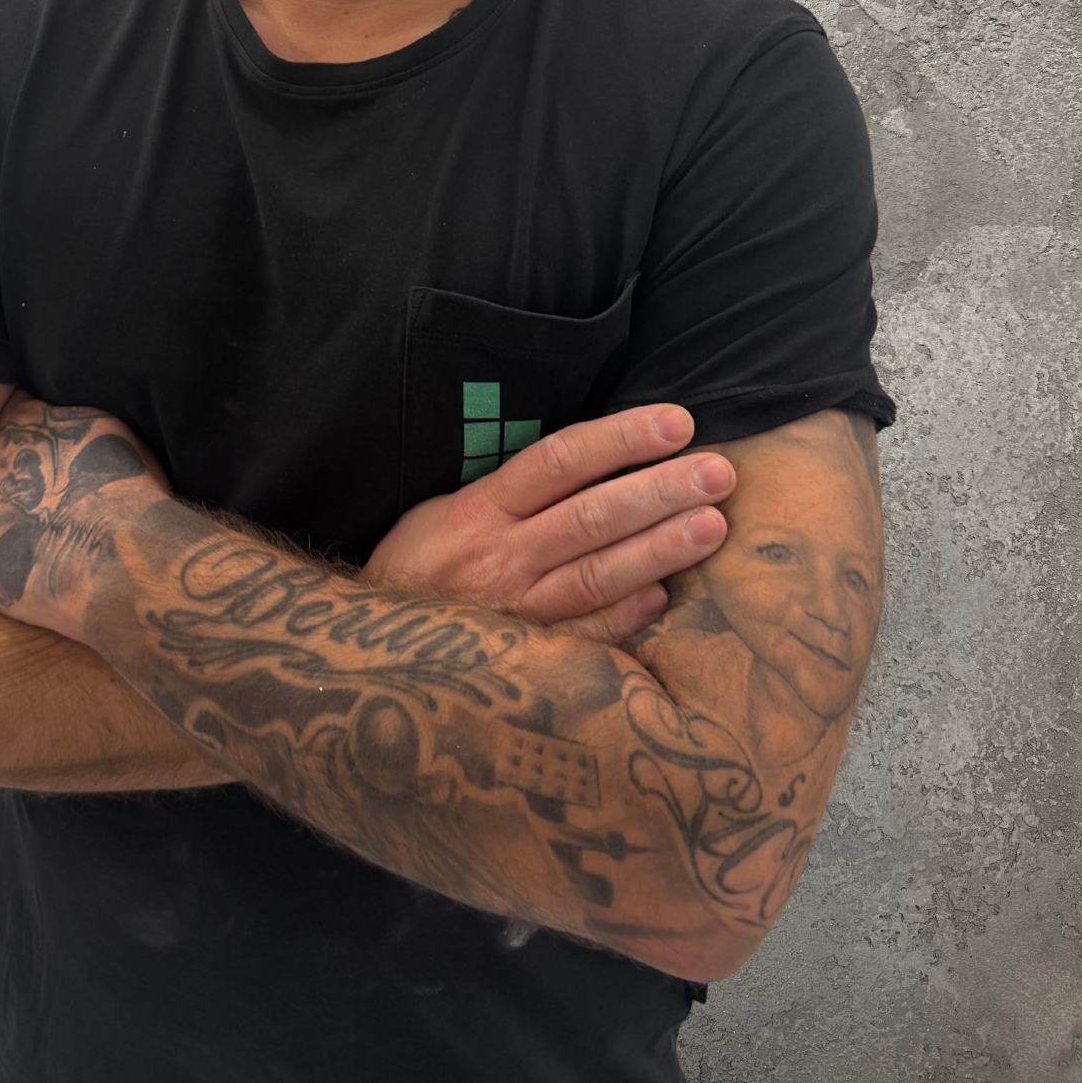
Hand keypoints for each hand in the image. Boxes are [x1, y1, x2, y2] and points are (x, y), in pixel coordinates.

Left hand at [0, 395, 165, 639]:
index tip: (41, 457)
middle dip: (1, 471)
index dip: (24, 436)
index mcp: (27, 421)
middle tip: (32, 499)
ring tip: (12, 528)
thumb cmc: (128, 499)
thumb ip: (75, 424)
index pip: (10, 413)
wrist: (112, 558)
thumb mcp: (112, 435)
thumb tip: (67, 426)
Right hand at [364, 405, 732, 642]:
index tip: (676, 422)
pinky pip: (585, 637)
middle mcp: (500, 557)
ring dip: (660, 549)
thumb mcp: (445, 513)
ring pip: (597, 574)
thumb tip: (596, 467)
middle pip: (591, 516)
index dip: (620, 438)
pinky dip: (627, 616)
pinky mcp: (524, 660)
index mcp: (479, 511)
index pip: (560, 461)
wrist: (363, 651)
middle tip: (718, 473)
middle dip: (660, 491)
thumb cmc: (418, 570)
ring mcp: (514, 612)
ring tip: (713, 526)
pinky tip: (667, 596)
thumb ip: (512, 493)